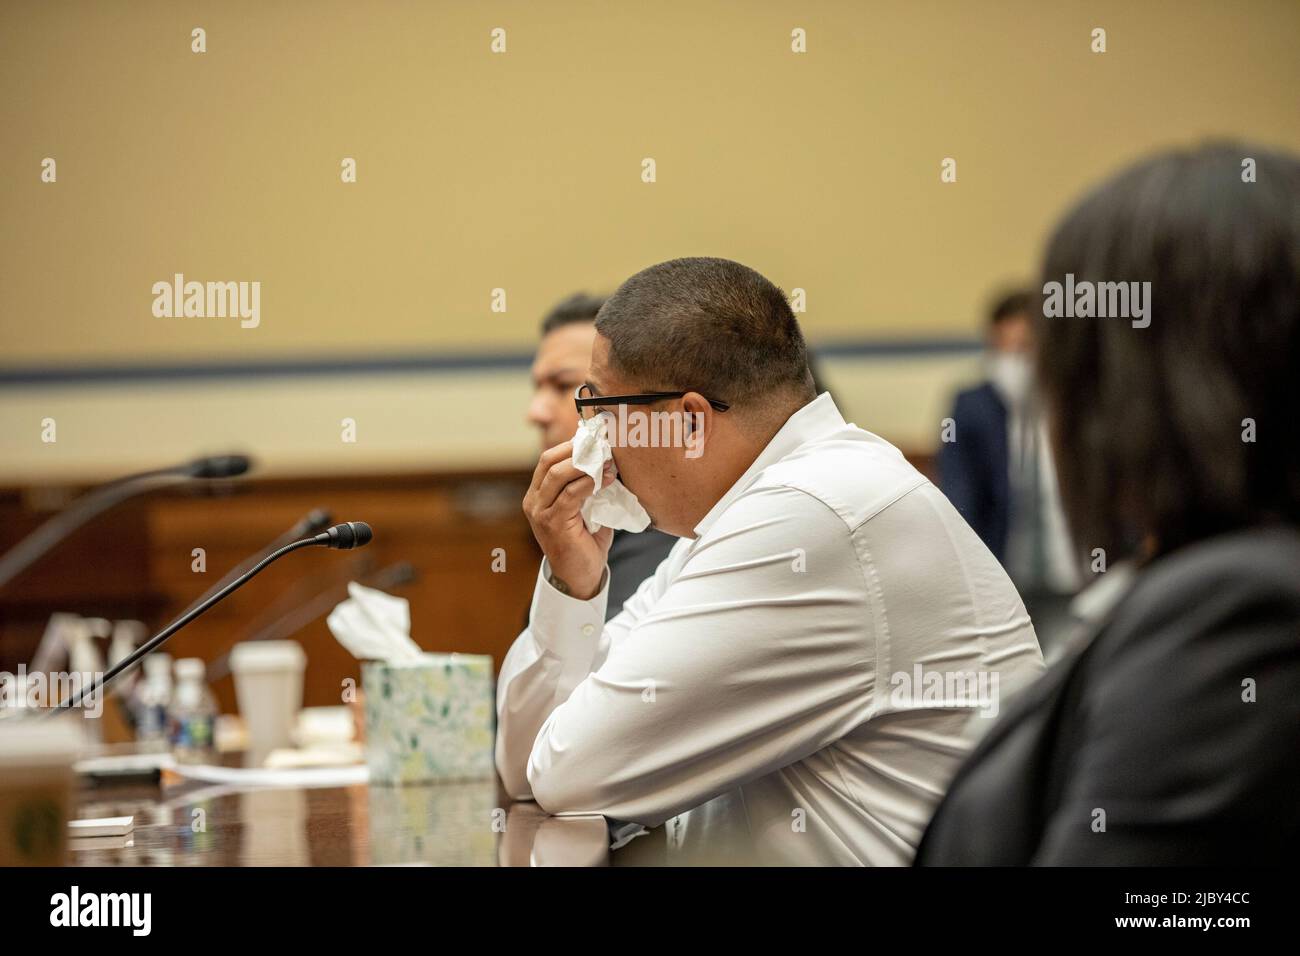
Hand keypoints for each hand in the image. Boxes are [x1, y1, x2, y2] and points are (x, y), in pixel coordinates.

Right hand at [522, 440, 613, 599]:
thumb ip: (588, 486)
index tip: (596, 438)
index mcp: (538, 494)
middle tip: (603, 445)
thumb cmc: (585, 541)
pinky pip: (570, 495)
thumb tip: (608, 459)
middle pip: (548, 460)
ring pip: (558, 475)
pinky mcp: (552, 524)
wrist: (580, 576)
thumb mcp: (585, 508)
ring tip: (608, 461)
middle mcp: (533, 501)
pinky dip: (589, 483)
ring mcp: (540, 513)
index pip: (548, 458)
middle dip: (577, 449)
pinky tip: (606, 479)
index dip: (570, 445)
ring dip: (586, 464)